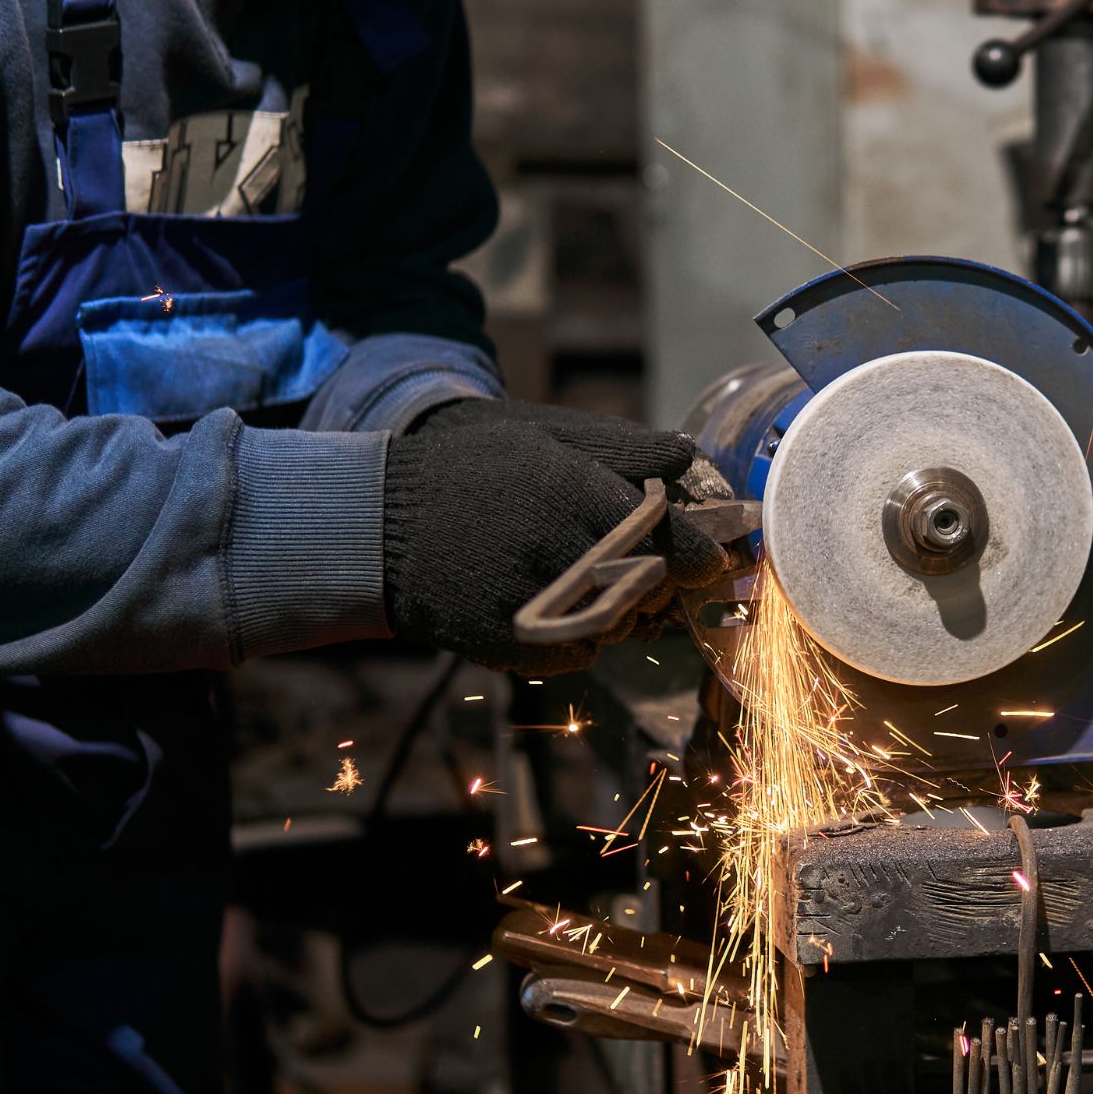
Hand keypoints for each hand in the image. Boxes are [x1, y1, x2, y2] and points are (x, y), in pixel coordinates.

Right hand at [382, 399, 731, 673]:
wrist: (377, 526)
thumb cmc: (468, 469)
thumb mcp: (541, 437)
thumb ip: (619, 448)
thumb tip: (688, 453)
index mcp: (576, 494)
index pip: (672, 540)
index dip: (704, 554)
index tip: (714, 557)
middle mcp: (564, 552)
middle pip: (654, 588)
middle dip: (668, 583)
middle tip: (666, 571)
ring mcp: (541, 604)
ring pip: (621, 624)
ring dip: (627, 610)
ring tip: (604, 583)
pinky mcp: (515, 646)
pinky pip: (580, 656)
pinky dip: (583, 637)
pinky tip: (564, 605)